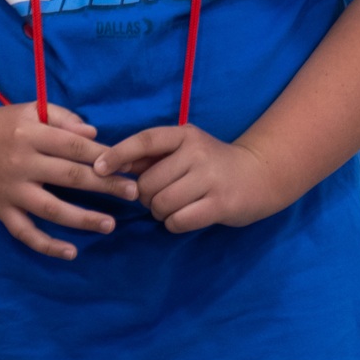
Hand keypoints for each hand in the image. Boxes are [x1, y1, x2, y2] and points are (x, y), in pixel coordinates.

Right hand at [0, 102, 138, 259]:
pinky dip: (47, 245)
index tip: (129, 166)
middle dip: (106, 185)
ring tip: (110, 224)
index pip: (75, 147)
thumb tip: (94, 136)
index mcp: (30, 133)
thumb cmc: (4, 124)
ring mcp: (11, 189)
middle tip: (134, 193)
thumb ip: (63, 118)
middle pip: (70, 176)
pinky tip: (71, 252)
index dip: (104, 157)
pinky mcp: (1, 209)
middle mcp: (21, 162)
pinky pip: (25, 232)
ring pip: (51, 209)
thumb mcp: (31, 109)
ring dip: (83, 218)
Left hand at [94, 123, 285, 232]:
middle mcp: (197, 153)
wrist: (261, 175)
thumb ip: (153, 156)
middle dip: (144, 196)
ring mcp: (210, 179)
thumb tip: (109, 164)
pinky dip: (173, 224)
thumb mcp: (185, 149)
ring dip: (159, 212)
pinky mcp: (221, 204)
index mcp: (185, 135)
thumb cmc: (211, 164)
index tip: (99, 168)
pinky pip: (179, 220)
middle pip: (148, 182)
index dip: (118, 154)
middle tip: (155, 198)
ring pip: (161, 203)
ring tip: (170, 208)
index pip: (144, 141)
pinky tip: (182, 218)